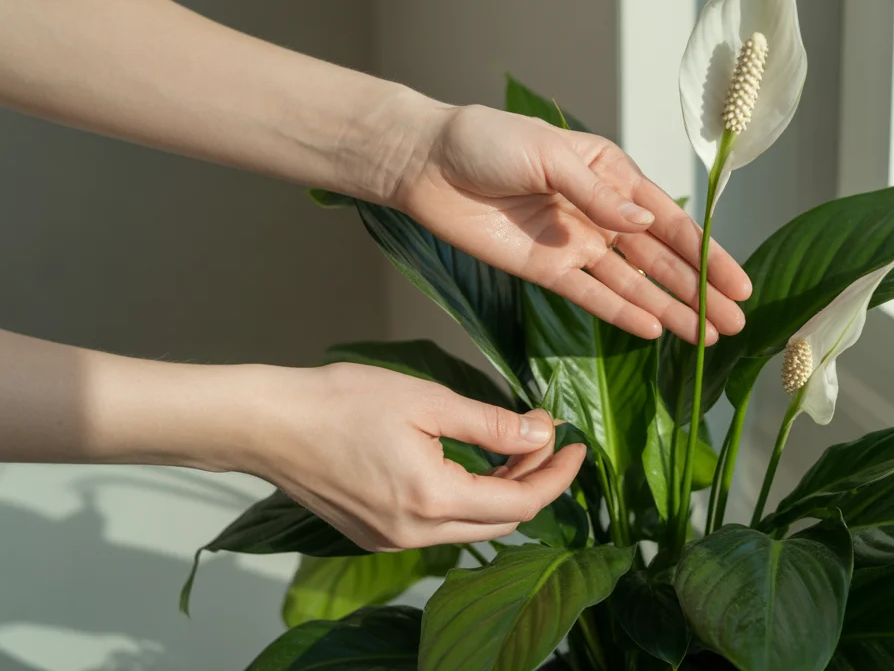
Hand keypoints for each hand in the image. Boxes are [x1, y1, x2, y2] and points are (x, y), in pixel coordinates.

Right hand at [255, 362, 585, 550]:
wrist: (269, 424)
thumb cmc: (341, 402)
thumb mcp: (427, 401)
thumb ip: (492, 423)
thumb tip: (541, 433)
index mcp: (431, 500)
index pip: (520, 504)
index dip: (556, 476)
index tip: (576, 445)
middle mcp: (414, 534)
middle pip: (500, 522)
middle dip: (533, 482)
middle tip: (545, 437)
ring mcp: (391, 541)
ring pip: (470, 528)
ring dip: (500, 492)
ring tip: (513, 446)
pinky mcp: (375, 536)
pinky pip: (438, 527)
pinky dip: (465, 500)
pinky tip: (470, 465)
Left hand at [396, 103, 751, 343]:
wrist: (427, 164)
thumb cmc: (486, 141)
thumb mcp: (548, 154)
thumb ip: (598, 194)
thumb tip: (644, 226)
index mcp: (612, 174)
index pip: (670, 221)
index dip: (708, 253)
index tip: (741, 284)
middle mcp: (602, 213)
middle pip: (662, 259)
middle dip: (700, 291)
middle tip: (738, 323)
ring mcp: (576, 244)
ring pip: (635, 283)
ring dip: (671, 309)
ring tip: (708, 338)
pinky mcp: (546, 270)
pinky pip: (592, 297)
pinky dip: (623, 313)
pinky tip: (654, 331)